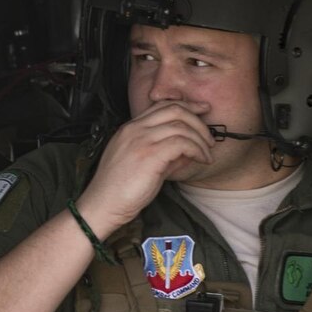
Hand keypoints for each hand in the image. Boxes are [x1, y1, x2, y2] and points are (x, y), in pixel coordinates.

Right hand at [77, 103, 215, 235]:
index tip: (202, 111)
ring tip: (206, 154)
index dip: (186, 106)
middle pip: (174, 109)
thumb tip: (188, 151)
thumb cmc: (118, 190)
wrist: (102, 205)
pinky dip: (196, 150)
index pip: (161, 106)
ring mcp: (141, 140)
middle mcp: (134, 129)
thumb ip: (163, 154)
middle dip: (197, 121)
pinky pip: (182, 142)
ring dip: (200, 139)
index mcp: (129, 129)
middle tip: (209, 137)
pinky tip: (201, 160)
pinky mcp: (149, 154)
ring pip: (181, 125)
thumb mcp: (140, 165)